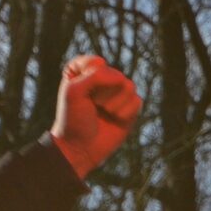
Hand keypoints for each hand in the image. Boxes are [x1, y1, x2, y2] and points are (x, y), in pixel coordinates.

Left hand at [50, 56, 140, 178]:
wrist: (80, 148)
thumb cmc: (73, 119)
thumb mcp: (74, 92)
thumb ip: (96, 76)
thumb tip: (122, 79)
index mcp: (83, 72)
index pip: (94, 62)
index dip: (90, 76)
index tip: (81, 90)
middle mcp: (102, 80)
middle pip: (114, 74)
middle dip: (103, 93)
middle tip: (93, 106)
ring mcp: (117, 94)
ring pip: (129, 86)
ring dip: (114, 103)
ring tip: (104, 112)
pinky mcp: (129, 108)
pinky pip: (137, 101)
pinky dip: (125, 112)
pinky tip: (115, 119)